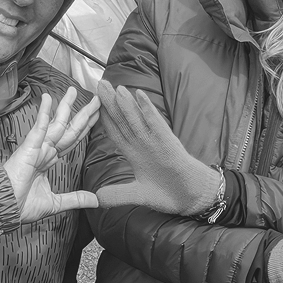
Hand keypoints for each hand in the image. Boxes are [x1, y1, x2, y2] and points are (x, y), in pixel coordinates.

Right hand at [2, 86, 99, 222]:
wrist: (3, 208)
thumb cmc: (20, 205)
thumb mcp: (56, 203)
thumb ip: (75, 199)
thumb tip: (96, 200)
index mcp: (49, 161)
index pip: (71, 140)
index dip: (84, 127)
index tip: (96, 116)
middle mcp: (45, 151)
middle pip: (68, 129)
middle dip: (82, 114)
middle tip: (95, 99)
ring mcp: (37, 148)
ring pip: (56, 124)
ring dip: (66, 107)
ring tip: (74, 90)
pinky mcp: (28, 149)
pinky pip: (39, 128)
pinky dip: (44, 113)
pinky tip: (48, 99)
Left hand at [92, 82, 222, 215]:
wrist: (192, 198)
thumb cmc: (169, 193)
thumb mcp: (138, 195)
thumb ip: (118, 194)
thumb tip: (97, 199)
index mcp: (135, 154)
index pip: (116, 132)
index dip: (104, 119)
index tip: (90, 104)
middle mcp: (143, 144)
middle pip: (124, 120)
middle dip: (111, 103)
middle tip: (100, 83)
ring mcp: (155, 142)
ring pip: (137, 119)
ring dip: (126, 103)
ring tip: (115, 86)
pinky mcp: (168, 144)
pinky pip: (156, 124)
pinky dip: (148, 110)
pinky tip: (140, 96)